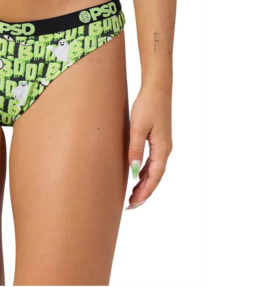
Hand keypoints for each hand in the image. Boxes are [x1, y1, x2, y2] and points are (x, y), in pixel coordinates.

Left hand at [126, 86, 172, 209]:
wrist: (157, 88)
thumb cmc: (147, 105)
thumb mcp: (138, 127)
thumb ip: (135, 149)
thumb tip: (133, 171)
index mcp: (162, 149)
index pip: (154, 177)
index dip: (144, 192)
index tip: (133, 204)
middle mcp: (165, 149)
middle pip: (155, 177)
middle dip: (143, 193)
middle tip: (129, 206)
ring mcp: (162, 144)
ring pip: (154, 170)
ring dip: (143, 183)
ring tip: (131, 195)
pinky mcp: (158, 139)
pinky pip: (152, 161)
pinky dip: (144, 172)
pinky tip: (136, 175)